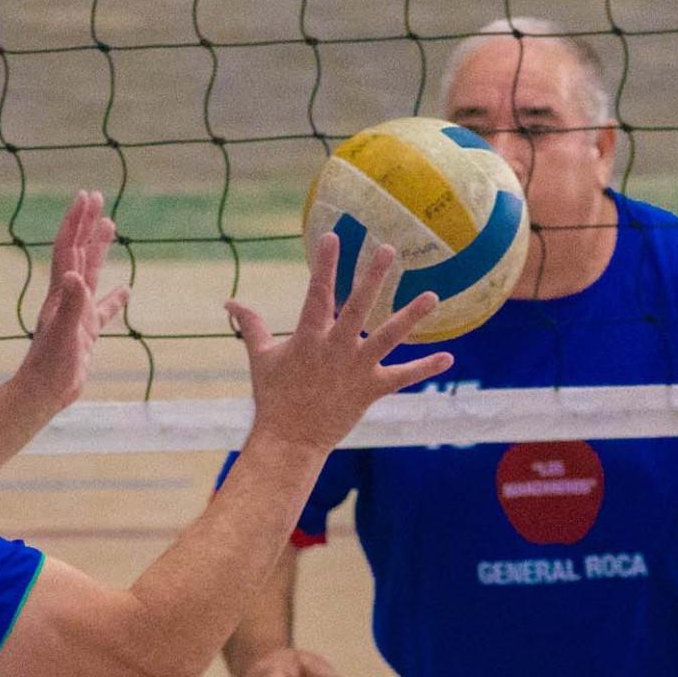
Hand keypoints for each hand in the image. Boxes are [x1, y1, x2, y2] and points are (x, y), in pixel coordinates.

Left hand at [12, 190, 130, 413]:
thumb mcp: (64, 333)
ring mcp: (77, 313)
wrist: (44, 393)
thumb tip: (74, 275)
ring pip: (91, 273)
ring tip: (110, 226)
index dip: (76, 222)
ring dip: (99, 249)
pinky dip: (115, 298)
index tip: (86, 197)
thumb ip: (72, 303)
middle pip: (78, 251)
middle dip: (86, 224)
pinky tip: (126, 291)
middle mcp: (67, 297)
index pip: (68, 248)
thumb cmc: (51, 365)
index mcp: (61, 292)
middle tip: (96, 197)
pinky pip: (103, 309)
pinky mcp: (86, 332)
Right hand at [229, 233, 454, 453]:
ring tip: (432, 295)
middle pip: (358, 306)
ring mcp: (356, 368)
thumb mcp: (261, 357)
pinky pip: (403, 377)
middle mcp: (336, 348)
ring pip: (389, 337)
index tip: (333, 236)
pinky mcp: (371, 390)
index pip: (318, 292)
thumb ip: (250, 325)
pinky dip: (425, 368)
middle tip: (389, 250)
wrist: (289, 440)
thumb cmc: (274, 396)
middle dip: (373, 277)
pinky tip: (449, 358)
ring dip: (411, 315)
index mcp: (309, 336)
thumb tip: (228, 302)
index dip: (326, 264)